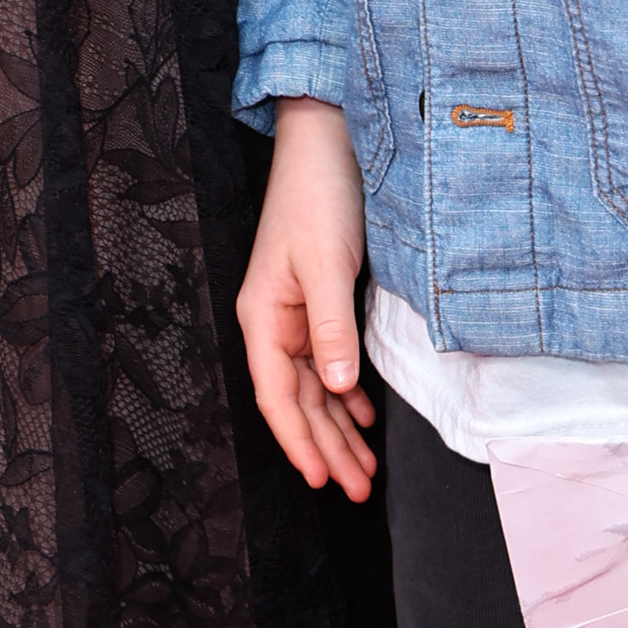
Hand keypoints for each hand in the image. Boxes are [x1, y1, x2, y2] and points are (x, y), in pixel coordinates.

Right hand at [235, 99, 377, 498]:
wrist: (326, 138)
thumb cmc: (318, 193)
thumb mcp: (328, 262)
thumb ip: (331, 327)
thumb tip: (334, 387)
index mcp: (263, 316)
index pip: (276, 396)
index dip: (299, 442)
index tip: (323, 480)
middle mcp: (274, 320)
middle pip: (296, 400)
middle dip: (326, 447)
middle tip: (357, 489)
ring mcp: (294, 311)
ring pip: (314, 386)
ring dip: (338, 426)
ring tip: (364, 467)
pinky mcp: (317, 298)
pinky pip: (327, 360)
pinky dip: (346, 390)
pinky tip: (363, 412)